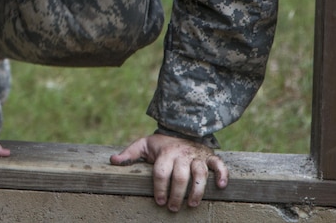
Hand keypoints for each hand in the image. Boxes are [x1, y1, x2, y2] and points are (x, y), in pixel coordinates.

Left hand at [110, 133, 227, 210]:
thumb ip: (129, 154)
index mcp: (165, 153)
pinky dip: (223, 175)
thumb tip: (113, 161)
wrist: (182, 128)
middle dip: (176, 194)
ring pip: (200, 173)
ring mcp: (197, 156)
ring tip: (192, 204)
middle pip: (180, 176)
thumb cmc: (161, 143)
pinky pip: (219, 164)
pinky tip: (222, 186)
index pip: (161, 172)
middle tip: (173, 208)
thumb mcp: (144, 145)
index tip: (159, 201)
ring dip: (197, 190)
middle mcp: (182, 154)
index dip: (160, 188)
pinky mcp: (209, 156)